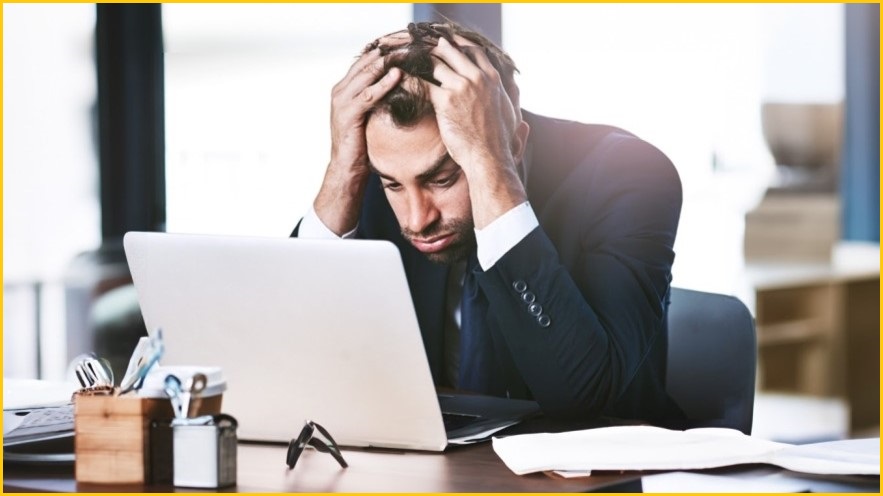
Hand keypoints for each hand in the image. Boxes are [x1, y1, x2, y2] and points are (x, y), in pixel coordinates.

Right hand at [314, 48, 401, 234]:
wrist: (346, 169)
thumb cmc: (361, 144)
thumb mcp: (369, 115)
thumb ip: (376, 97)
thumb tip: (399, 83)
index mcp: (345, 87)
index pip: (366, 59)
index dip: (387, 49)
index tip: (408, 42)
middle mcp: (341, 90)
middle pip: (367, 61)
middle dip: (390, 50)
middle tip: (412, 41)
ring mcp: (342, 101)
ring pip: (367, 73)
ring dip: (389, 61)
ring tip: (409, 52)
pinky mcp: (348, 114)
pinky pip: (368, 94)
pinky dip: (384, 83)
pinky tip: (399, 75)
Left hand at [425, 36, 528, 228]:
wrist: (489, 157)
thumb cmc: (500, 141)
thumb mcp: (512, 112)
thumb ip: (510, 96)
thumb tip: (513, 88)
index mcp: (493, 78)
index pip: (474, 50)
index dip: (458, 44)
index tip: (447, 44)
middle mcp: (478, 77)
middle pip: (452, 51)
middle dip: (436, 48)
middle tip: (423, 49)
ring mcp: (461, 86)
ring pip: (436, 63)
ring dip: (423, 62)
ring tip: (410, 62)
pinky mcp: (445, 99)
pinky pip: (424, 82)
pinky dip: (413, 79)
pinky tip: (404, 78)